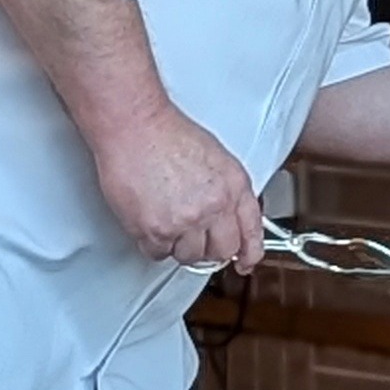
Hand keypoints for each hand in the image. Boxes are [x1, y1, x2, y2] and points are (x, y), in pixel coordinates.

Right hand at [94, 103, 262, 274]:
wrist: (138, 128)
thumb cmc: (169, 135)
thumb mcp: (218, 159)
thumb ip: (228, 191)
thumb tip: (230, 216)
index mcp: (234, 187)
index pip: (252, 230)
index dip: (250, 251)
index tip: (246, 261)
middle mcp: (214, 206)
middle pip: (221, 251)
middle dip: (210, 249)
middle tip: (196, 239)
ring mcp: (185, 221)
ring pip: (189, 256)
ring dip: (179, 245)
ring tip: (169, 221)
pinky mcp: (155, 230)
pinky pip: (158, 253)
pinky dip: (154, 243)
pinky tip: (151, 222)